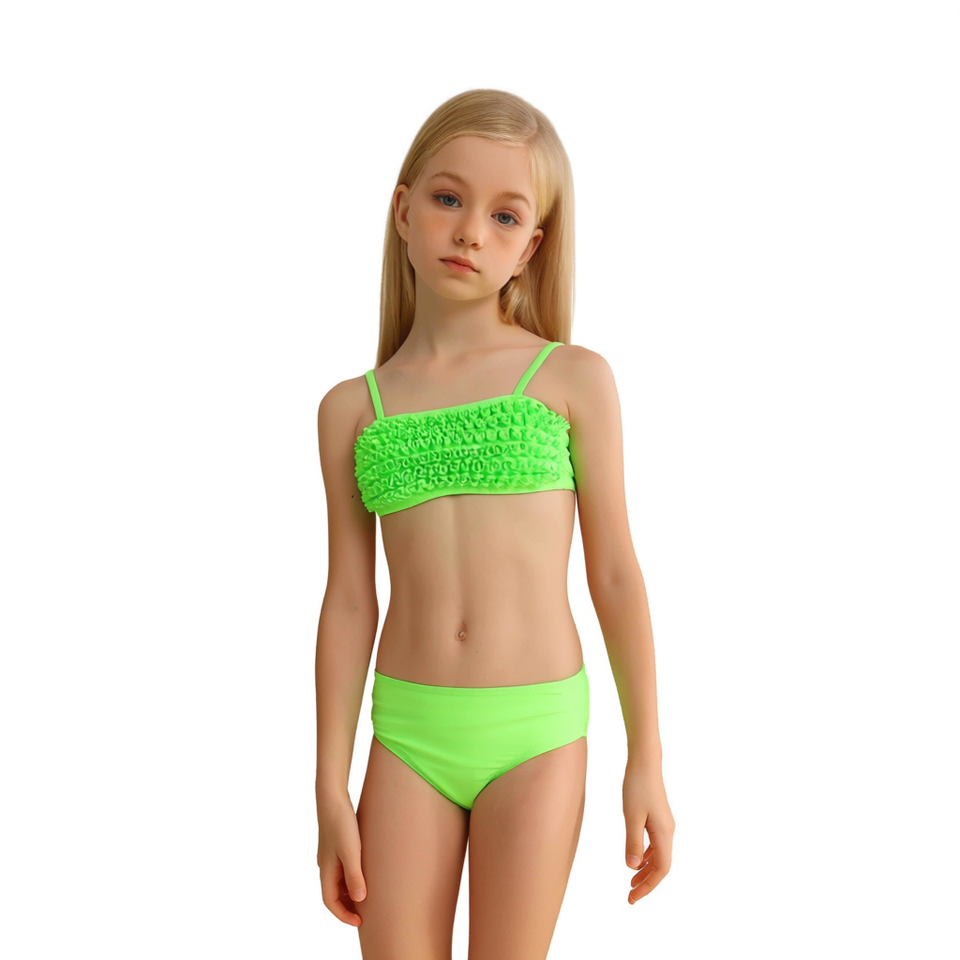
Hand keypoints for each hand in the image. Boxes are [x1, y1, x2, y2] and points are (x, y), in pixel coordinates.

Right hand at [318, 797, 366, 926]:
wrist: (333, 797)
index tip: (360, 922)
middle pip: (333, 894)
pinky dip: (350, 877)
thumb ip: (354, 876)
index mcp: (326, 870)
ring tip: (367, 896)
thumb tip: (360, 899)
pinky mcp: (335, 845)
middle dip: (347, 906)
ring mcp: (329, 855)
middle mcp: (325, 865)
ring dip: (349, 892)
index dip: (343, 915)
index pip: (330, 902)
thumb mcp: (351, 851)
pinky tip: (363, 872)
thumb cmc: (341, 823)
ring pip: (337, 881)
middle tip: (365, 913)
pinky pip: (341, 869)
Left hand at [623, 765, 674, 903]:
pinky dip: (646, 856)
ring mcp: (664, 825)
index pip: (661, 869)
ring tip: (631, 882)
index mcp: (664, 833)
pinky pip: (655, 845)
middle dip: (647, 882)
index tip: (632, 897)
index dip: (648, 885)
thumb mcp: (631, 816)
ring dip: (645, 870)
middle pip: (661, 865)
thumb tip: (632, 868)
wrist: (645, 762)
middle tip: (630, 895)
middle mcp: (668, 832)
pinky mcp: (659, 819)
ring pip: (658, 856)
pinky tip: (636, 860)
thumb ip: (632, 842)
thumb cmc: (637, 786)